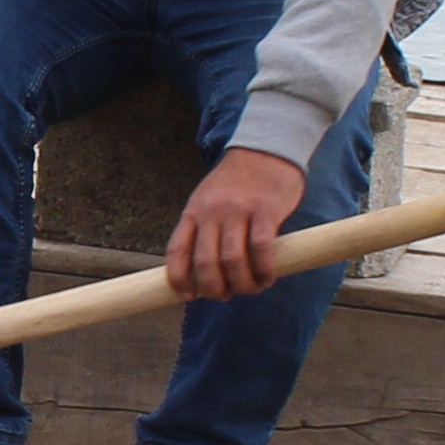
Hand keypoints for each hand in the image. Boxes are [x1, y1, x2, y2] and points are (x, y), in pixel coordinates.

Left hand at [168, 147, 307, 300]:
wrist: (265, 149)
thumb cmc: (237, 182)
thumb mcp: (208, 200)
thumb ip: (204, 230)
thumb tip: (203, 273)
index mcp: (194, 212)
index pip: (177, 250)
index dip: (179, 279)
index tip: (188, 295)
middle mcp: (212, 212)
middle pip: (205, 263)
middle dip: (214, 289)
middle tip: (227, 295)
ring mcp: (238, 211)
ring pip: (233, 261)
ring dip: (242, 284)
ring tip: (251, 288)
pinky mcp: (266, 211)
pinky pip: (261, 249)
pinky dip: (264, 270)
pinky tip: (268, 277)